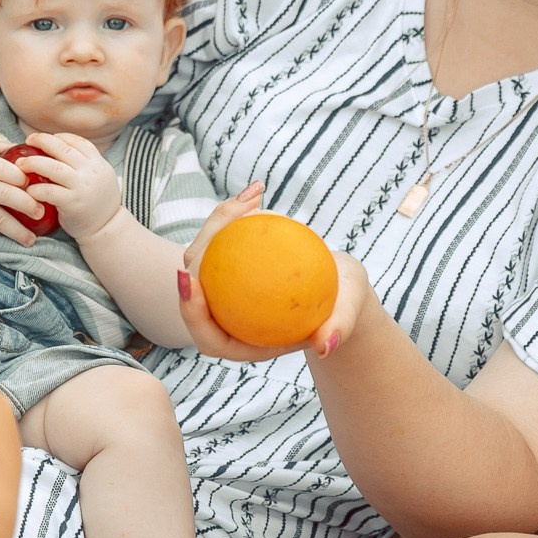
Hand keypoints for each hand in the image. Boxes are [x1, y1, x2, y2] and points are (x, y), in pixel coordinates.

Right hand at [0, 146, 45, 245]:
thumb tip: (25, 145)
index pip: (0, 168)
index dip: (17, 174)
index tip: (32, 181)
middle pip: (5, 195)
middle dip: (26, 203)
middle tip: (41, 211)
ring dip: (18, 230)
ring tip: (32, 239)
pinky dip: (4, 234)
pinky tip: (18, 239)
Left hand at [15, 132, 123, 236]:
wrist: (106, 229)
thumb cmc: (97, 203)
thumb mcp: (100, 178)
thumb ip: (85, 164)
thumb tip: (61, 148)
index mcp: (98, 163)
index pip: (77, 141)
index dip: (59, 137)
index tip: (45, 139)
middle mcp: (91, 172)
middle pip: (63, 149)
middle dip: (42, 141)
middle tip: (28, 140)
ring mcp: (82, 187)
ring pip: (53, 168)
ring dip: (33, 163)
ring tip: (20, 164)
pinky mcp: (72, 203)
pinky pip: (49, 191)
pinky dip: (36, 188)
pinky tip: (28, 189)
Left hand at [174, 187, 373, 362]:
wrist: (340, 287)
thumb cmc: (343, 306)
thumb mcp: (347, 315)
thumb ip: (338, 329)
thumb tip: (327, 345)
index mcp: (246, 341)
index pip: (209, 335)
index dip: (192, 313)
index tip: (190, 281)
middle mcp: (229, 316)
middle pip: (196, 291)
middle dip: (196, 260)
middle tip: (218, 227)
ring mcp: (227, 288)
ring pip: (206, 257)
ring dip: (219, 224)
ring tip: (249, 200)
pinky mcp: (233, 262)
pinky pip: (227, 237)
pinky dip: (240, 214)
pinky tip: (259, 192)